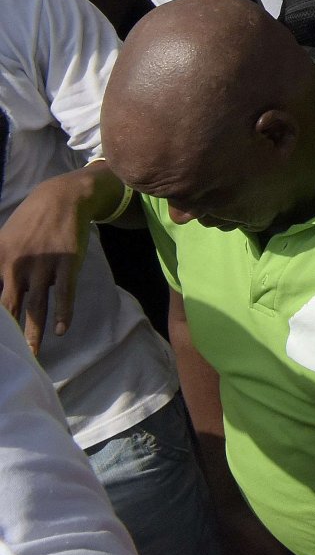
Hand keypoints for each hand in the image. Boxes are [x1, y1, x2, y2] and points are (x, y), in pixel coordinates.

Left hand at [0, 173, 98, 353]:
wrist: (62, 198)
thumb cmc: (28, 224)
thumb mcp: (2, 241)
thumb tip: (0, 294)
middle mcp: (17, 265)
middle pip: (8, 308)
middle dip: (7, 335)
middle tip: (9, 355)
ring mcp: (43, 265)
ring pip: (36, 306)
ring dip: (34, 333)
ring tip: (32, 355)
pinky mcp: (67, 263)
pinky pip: (64, 293)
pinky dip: (63, 313)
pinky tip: (61, 330)